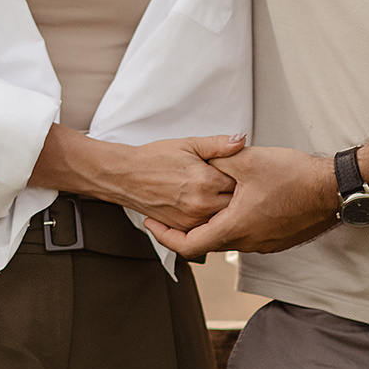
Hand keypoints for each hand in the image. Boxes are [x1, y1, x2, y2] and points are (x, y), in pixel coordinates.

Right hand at [34, 131, 244, 230]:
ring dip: (225, 208)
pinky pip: (207, 228)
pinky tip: (207, 205)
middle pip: (236, 203)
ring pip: (223, 218)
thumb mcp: (188, 144)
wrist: (126, 176)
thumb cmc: (155, 158)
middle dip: (237, 194)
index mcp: (206, 181)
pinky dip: (211, 218)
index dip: (241, 175)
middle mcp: (202, 204)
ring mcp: (192, 220)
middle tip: (234, 183)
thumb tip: (242, 140)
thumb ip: (218, 144)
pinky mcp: (183, 229)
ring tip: (218, 193)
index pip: (240, 182)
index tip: (239, 170)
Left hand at [142, 147, 336, 259]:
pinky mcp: (278, 240)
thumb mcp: (248, 160)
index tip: (152, 223)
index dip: (165, 237)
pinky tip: (234, 205)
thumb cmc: (294, 176)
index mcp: (235, 227)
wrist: (334, 189)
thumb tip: (201, 155)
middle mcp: (248, 243)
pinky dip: (233, 225)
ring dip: (212, 226)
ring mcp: (265, 244)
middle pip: (207, 243)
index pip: (189, 245)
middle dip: (186, 229)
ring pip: (228, 240)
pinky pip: (247, 237)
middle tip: (171, 212)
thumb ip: (219, 158)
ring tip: (201, 205)